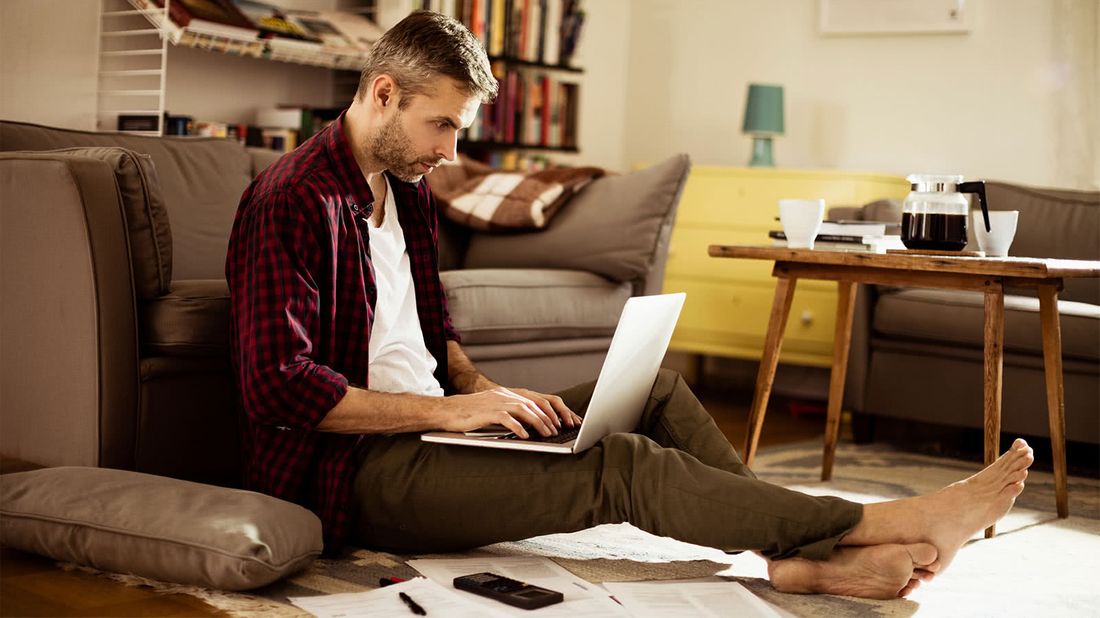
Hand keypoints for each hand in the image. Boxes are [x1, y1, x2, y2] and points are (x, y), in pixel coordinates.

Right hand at [436, 387, 579, 438]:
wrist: (447, 411)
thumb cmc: (470, 414)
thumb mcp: (493, 410)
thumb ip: (510, 414)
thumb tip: (529, 426)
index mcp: (508, 394)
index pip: (536, 399)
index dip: (551, 410)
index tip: (561, 422)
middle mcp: (505, 395)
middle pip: (534, 404)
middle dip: (549, 417)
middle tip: (558, 430)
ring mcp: (496, 402)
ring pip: (524, 410)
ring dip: (538, 423)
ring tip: (547, 434)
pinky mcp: (488, 411)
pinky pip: (507, 418)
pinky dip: (518, 427)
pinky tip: (526, 436)